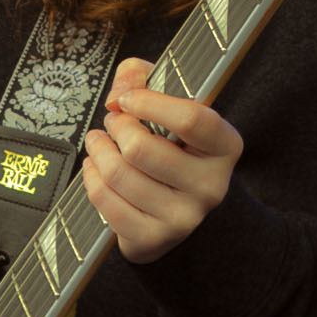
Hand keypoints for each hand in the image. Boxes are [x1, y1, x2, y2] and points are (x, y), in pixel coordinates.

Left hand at [83, 56, 241, 263]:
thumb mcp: (168, 106)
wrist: (176, 209)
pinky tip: (95, 169)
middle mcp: (211, 185)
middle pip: (141, 149)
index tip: (126, 99)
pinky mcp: (154, 238)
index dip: (149, 102)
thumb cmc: (173, 148)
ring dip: (98, 152)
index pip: (191, 119)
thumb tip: (120, 89)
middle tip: (112, 123)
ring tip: (99, 143)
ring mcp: (184, 217)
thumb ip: (143, 78)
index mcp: (225, 146)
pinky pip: (106, 202)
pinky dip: (91, 180)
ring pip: (119, 175)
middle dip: (116, 128)